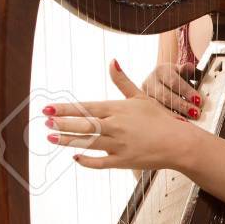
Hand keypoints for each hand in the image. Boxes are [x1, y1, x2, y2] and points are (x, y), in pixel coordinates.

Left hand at [44, 59, 200, 171]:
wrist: (179, 142)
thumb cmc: (161, 119)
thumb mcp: (142, 97)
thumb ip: (123, 81)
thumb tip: (112, 61)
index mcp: (118, 109)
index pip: (86, 107)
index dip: (65, 108)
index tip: (47, 109)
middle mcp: (116, 126)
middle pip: (83, 125)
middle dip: (61, 124)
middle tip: (45, 124)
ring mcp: (119, 145)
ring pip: (87, 142)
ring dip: (66, 140)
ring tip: (50, 138)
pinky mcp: (123, 161)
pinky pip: (99, 162)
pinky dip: (85, 161)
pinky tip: (75, 157)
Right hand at [142, 60, 201, 119]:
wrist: (161, 81)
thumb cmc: (177, 77)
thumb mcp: (182, 71)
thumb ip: (187, 71)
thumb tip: (189, 67)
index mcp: (161, 70)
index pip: (174, 81)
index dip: (187, 91)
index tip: (199, 100)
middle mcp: (150, 82)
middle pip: (165, 96)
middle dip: (182, 105)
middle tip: (196, 113)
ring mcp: (144, 95)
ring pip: (158, 107)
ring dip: (173, 115)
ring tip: (187, 121)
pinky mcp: (143, 106)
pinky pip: (155, 114)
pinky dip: (166, 119)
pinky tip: (176, 124)